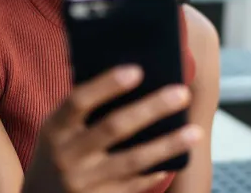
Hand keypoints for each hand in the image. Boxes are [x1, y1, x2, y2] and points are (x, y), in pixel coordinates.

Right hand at [22, 65, 201, 192]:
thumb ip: (85, 108)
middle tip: (182, 93)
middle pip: (113, 127)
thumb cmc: (60, 151)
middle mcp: (66, 155)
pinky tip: (176, 159)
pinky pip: (134, 185)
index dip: (107, 84)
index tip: (138, 70)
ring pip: (132, 160)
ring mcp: (82, 182)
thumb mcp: (59, 130)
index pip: (79, 100)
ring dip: (167, 145)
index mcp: (54, 128)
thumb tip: (134, 75)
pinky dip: (156, 170)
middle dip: (151, 109)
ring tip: (195, 132)